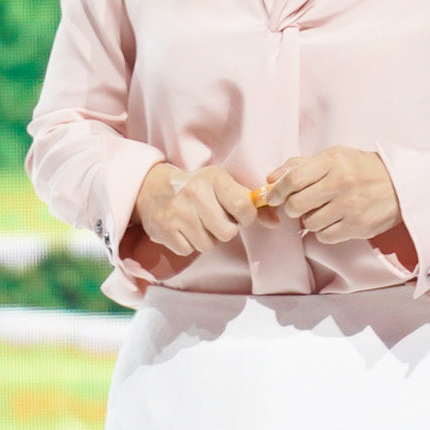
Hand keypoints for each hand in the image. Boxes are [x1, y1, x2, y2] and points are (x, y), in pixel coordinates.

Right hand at [133, 163, 260, 256]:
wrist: (152, 188)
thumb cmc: (196, 187)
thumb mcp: (222, 185)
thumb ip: (250, 203)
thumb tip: (276, 222)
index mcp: (214, 179)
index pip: (243, 206)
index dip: (246, 218)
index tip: (240, 216)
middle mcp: (195, 194)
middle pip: (227, 233)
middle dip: (224, 231)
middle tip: (215, 220)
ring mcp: (178, 213)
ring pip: (208, 245)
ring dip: (207, 239)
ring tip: (198, 224)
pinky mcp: (164, 229)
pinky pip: (189, 250)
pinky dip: (189, 244)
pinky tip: (184, 230)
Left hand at [260, 148, 402, 245]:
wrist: (402, 185)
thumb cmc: (363, 169)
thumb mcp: (335, 157)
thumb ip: (301, 165)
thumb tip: (271, 178)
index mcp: (333, 162)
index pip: (293, 179)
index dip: (277, 191)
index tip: (273, 197)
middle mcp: (341, 182)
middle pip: (296, 204)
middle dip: (292, 208)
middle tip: (300, 205)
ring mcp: (351, 206)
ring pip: (309, 223)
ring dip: (310, 220)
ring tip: (324, 211)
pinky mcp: (358, 225)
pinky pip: (325, 236)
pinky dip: (324, 232)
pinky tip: (334, 221)